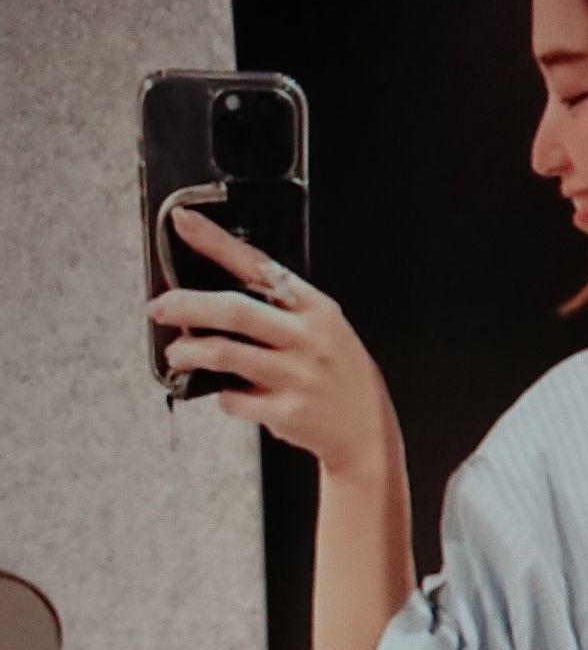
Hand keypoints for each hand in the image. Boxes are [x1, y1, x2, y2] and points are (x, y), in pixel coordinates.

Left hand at [145, 206, 402, 480]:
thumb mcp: (325, 328)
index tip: (182, 221)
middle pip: (234, 311)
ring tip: (177, 354)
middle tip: (159, 307)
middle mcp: (307, 339)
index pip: (259, 265)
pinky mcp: (286, 412)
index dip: (217, 242)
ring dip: (188, 352)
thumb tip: (216, 296)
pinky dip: (221, 395)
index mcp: (315, 308)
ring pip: (224, 354)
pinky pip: (234, 399)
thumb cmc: (338, 374)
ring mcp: (297, 376)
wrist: (366, 429)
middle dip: (186, 305)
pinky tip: (226, 393)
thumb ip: (281, 310)